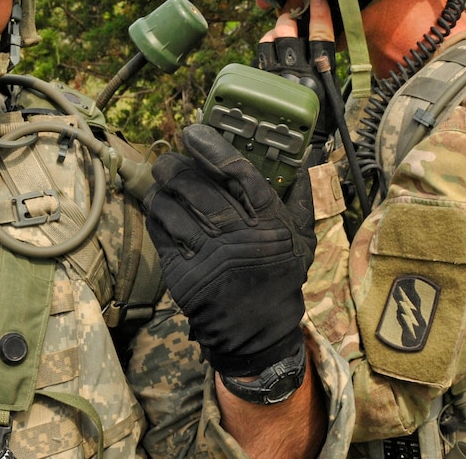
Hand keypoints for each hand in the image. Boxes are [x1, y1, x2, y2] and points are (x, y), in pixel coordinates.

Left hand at [142, 123, 315, 376]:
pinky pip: (160, 232)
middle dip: (177, 166)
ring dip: (161, 188)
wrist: (255, 331)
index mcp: (268, 223)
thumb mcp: (301, 238)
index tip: (196, 133)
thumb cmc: (279, 277)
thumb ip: (302, 196)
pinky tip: (157, 205)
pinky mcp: (183, 274)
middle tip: (170, 159)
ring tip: (160, 179)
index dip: (214, 148)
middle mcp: (237, 236)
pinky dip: (155, 214)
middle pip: (198, 187)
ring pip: (173, 207)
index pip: (239, 174)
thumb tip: (310, 155)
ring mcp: (207, 256)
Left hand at [257, 0, 337, 142]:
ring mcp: (276, 79)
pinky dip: (263, 53)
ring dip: (272, 34)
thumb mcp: (334, 98)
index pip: (320, 37)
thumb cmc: (322, 124)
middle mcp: (297, 74)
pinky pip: (258, 62)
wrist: (300, 150)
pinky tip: (268, 53)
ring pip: (268, 44)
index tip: (318, 0)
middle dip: (288, 20)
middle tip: (289, 16)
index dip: (319, 16)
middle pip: (289, 34)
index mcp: (320, 75)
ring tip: (276, 34)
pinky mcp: (260, 86)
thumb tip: (326, 50)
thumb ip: (329, 71)